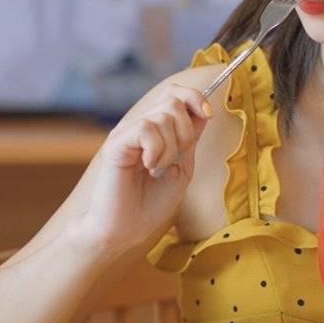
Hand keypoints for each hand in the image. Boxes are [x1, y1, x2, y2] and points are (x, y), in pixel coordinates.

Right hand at [79, 83, 212, 255]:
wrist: (126, 230)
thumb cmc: (151, 204)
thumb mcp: (182, 167)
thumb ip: (190, 139)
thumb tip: (202, 110)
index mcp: (155, 130)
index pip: (174, 92)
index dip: (194, 97)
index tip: (208, 115)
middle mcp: (139, 126)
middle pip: (172, 101)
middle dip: (186, 131)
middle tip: (174, 159)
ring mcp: (126, 133)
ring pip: (162, 116)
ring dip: (170, 147)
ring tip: (157, 169)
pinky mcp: (116, 143)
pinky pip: (146, 129)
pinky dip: (156, 151)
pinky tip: (148, 167)